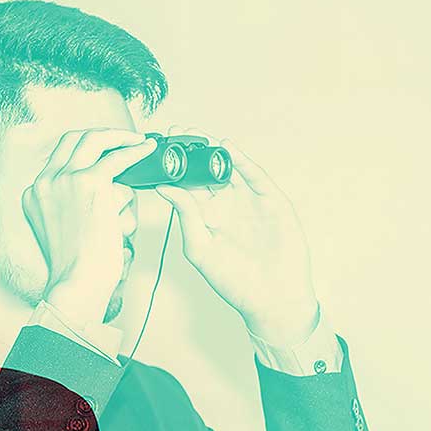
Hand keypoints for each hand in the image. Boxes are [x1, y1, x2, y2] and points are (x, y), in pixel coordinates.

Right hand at [22, 129, 157, 324]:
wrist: (77, 282)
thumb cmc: (78, 267)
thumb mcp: (62, 231)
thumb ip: (72, 207)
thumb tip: (108, 190)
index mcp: (34, 194)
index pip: (58, 157)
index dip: (84, 148)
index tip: (103, 149)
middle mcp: (45, 182)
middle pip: (73, 140)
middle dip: (101, 135)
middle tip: (122, 139)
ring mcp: (66, 180)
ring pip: (95, 142)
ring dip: (120, 139)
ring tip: (139, 143)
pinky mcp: (89, 183)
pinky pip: (117, 158)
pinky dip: (135, 152)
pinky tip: (147, 150)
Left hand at [156, 139, 321, 344]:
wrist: (273, 297)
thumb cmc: (235, 282)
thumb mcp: (200, 248)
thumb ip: (185, 215)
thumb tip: (164, 188)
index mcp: (204, 218)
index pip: (185, 186)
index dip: (173, 168)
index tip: (157, 151)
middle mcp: (225, 205)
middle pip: (205, 170)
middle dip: (190, 151)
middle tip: (174, 134)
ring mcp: (248, 200)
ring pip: (228, 167)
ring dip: (212, 149)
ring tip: (195, 134)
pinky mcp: (270, 199)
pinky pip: (253, 175)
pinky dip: (240, 160)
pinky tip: (225, 147)